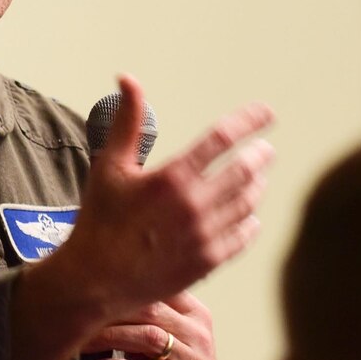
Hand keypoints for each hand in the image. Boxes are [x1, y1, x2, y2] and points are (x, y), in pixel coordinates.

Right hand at [54, 75, 273, 319]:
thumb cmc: (98, 221)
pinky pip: (244, 236)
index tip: (266, 113)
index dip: (250, 120)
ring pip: (249, 202)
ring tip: (258, 178)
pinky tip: (250, 216)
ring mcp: (204, 235)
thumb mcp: (109, 166)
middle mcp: (194, 205)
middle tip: (265, 150)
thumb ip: (127, 121)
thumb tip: (128, 79)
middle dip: (260, 155)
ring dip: (258, 185)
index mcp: (171, 177)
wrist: (94, 280)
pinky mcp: (208, 261)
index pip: (223, 137)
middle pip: (246, 169)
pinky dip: (251, 221)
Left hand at [87, 292, 225, 359]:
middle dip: (109, 311)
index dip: (120, 287)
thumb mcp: (165, 340)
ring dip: (111, 337)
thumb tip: (96, 297)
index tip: (88, 291)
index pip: (158, 288)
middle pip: (150, 309)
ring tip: (83, 342)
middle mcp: (197, 334)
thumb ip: (142, 318)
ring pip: (150, 337)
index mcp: (194, 315)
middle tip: (76, 316)